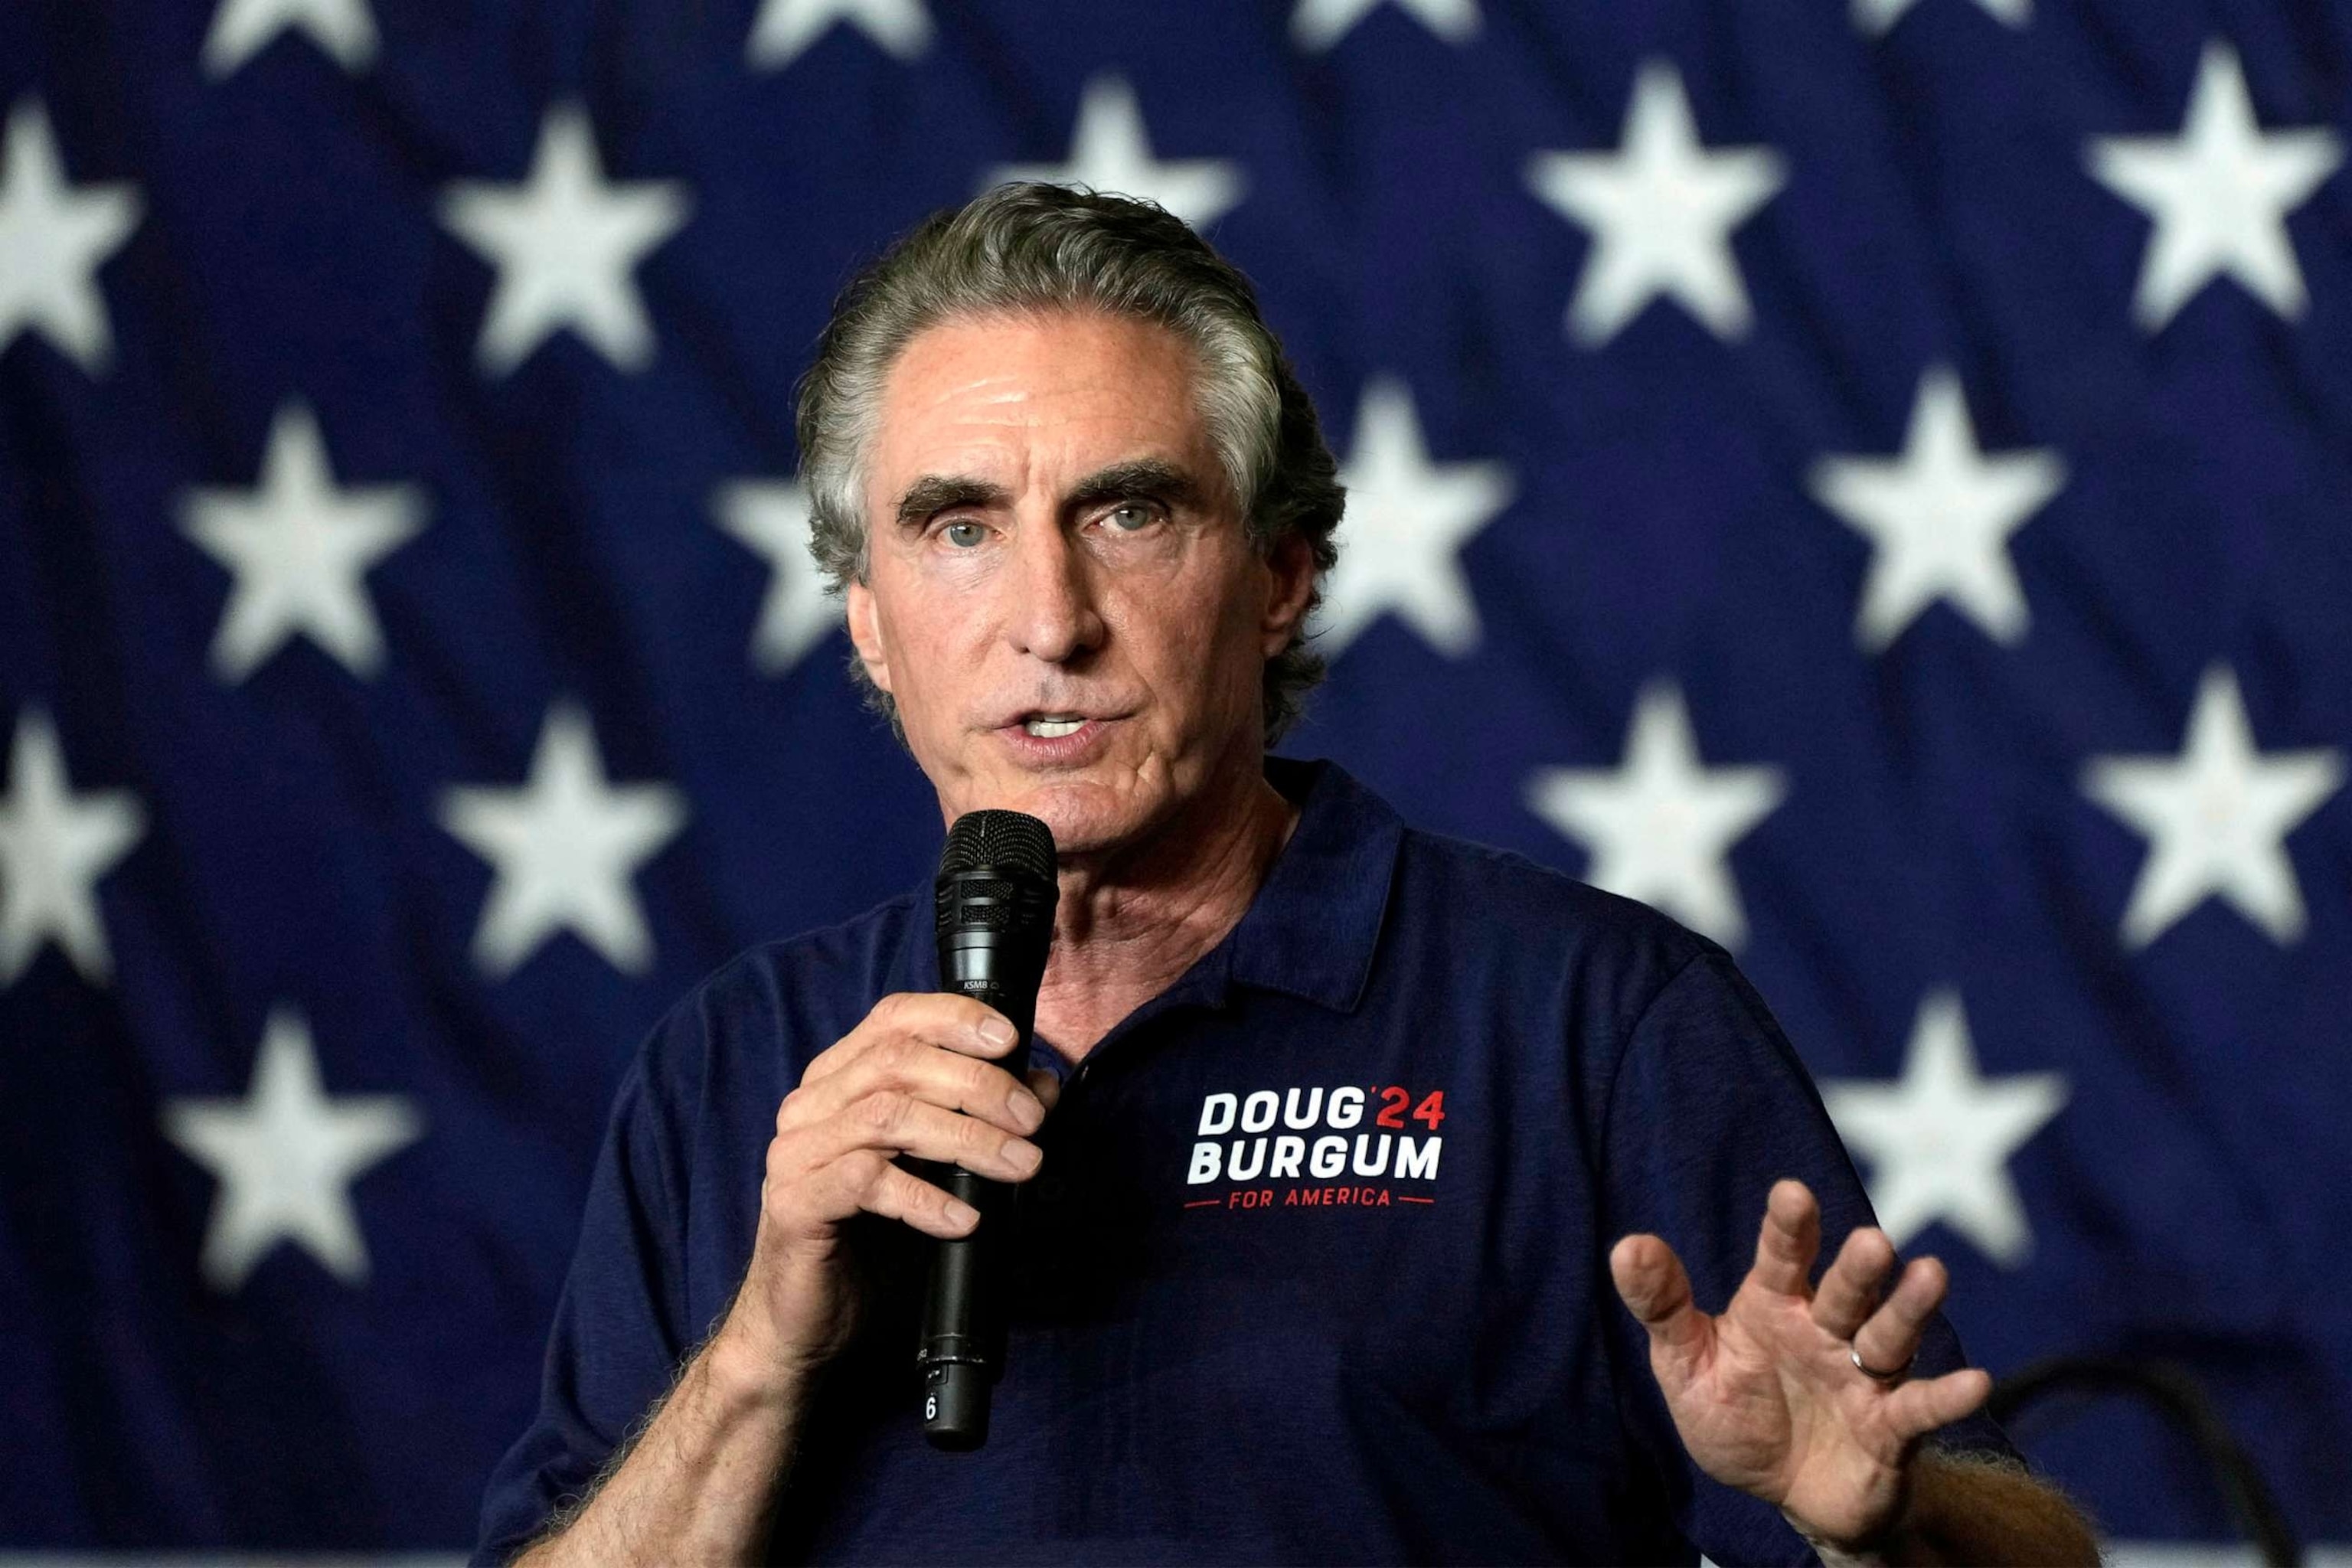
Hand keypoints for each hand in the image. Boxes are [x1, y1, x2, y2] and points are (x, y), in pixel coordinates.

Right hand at [712, 993, 1059, 1398]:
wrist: (805, 1324)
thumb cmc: (872, 1243)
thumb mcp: (939, 1172)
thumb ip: (981, 1121)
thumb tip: (1043, 1086)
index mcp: (840, 1081)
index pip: (895, 1019)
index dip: (954, 1017)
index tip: (1012, 1038)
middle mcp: (810, 1105)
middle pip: (898, 1061)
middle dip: (978, 1083)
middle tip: (1031, 1121)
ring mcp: (796, 1152)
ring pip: (888, 1116)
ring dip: (966, 1138)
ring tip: (1018, 1166)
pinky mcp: (793, 1203)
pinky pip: (865, 1182)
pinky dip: (925, 1197)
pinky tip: (964, 1218)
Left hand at [1609, 1179, 1992, 1551]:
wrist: (1786, 1495)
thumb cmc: (1738, 1416)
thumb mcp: (1687, 1365)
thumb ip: (1662, 1308)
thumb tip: (1627, 1245)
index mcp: (1774, 1306)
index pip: (1782, 1256)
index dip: (1789, 1226)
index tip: (1791, 1192)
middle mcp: (1827, 1330)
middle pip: (1846, 1290)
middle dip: (1858, 1267)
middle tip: (1872, 1241)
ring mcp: (1864, 1376)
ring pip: (1890, 1335)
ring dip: (1910, 1308)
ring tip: (1931, 1274)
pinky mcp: (1891, 1428)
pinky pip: (1919, 1408)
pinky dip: (1946, 1396)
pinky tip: (1975, 1381)